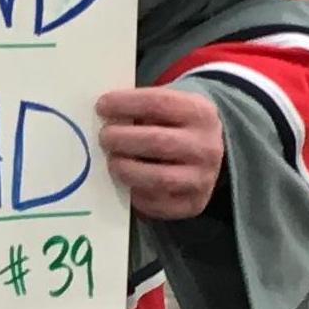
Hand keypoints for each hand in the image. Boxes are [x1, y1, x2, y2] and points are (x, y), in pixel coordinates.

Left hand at [96, 86, 224, 220]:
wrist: (206, 157)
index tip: (102, 106)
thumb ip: (142, 109)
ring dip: (126, 169)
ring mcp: (201, 179)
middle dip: (123, 139)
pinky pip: (156, 203)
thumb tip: (106, 117)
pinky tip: (125, 182)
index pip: (159, 104)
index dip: (126, 104)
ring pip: (157, 177)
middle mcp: (206, 147)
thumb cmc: (176, 128)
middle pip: (157, 141)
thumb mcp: (170, 109)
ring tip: (112, 161)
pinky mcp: (192, 205)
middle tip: (104, 137)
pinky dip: (134, 193)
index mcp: (200, 113)